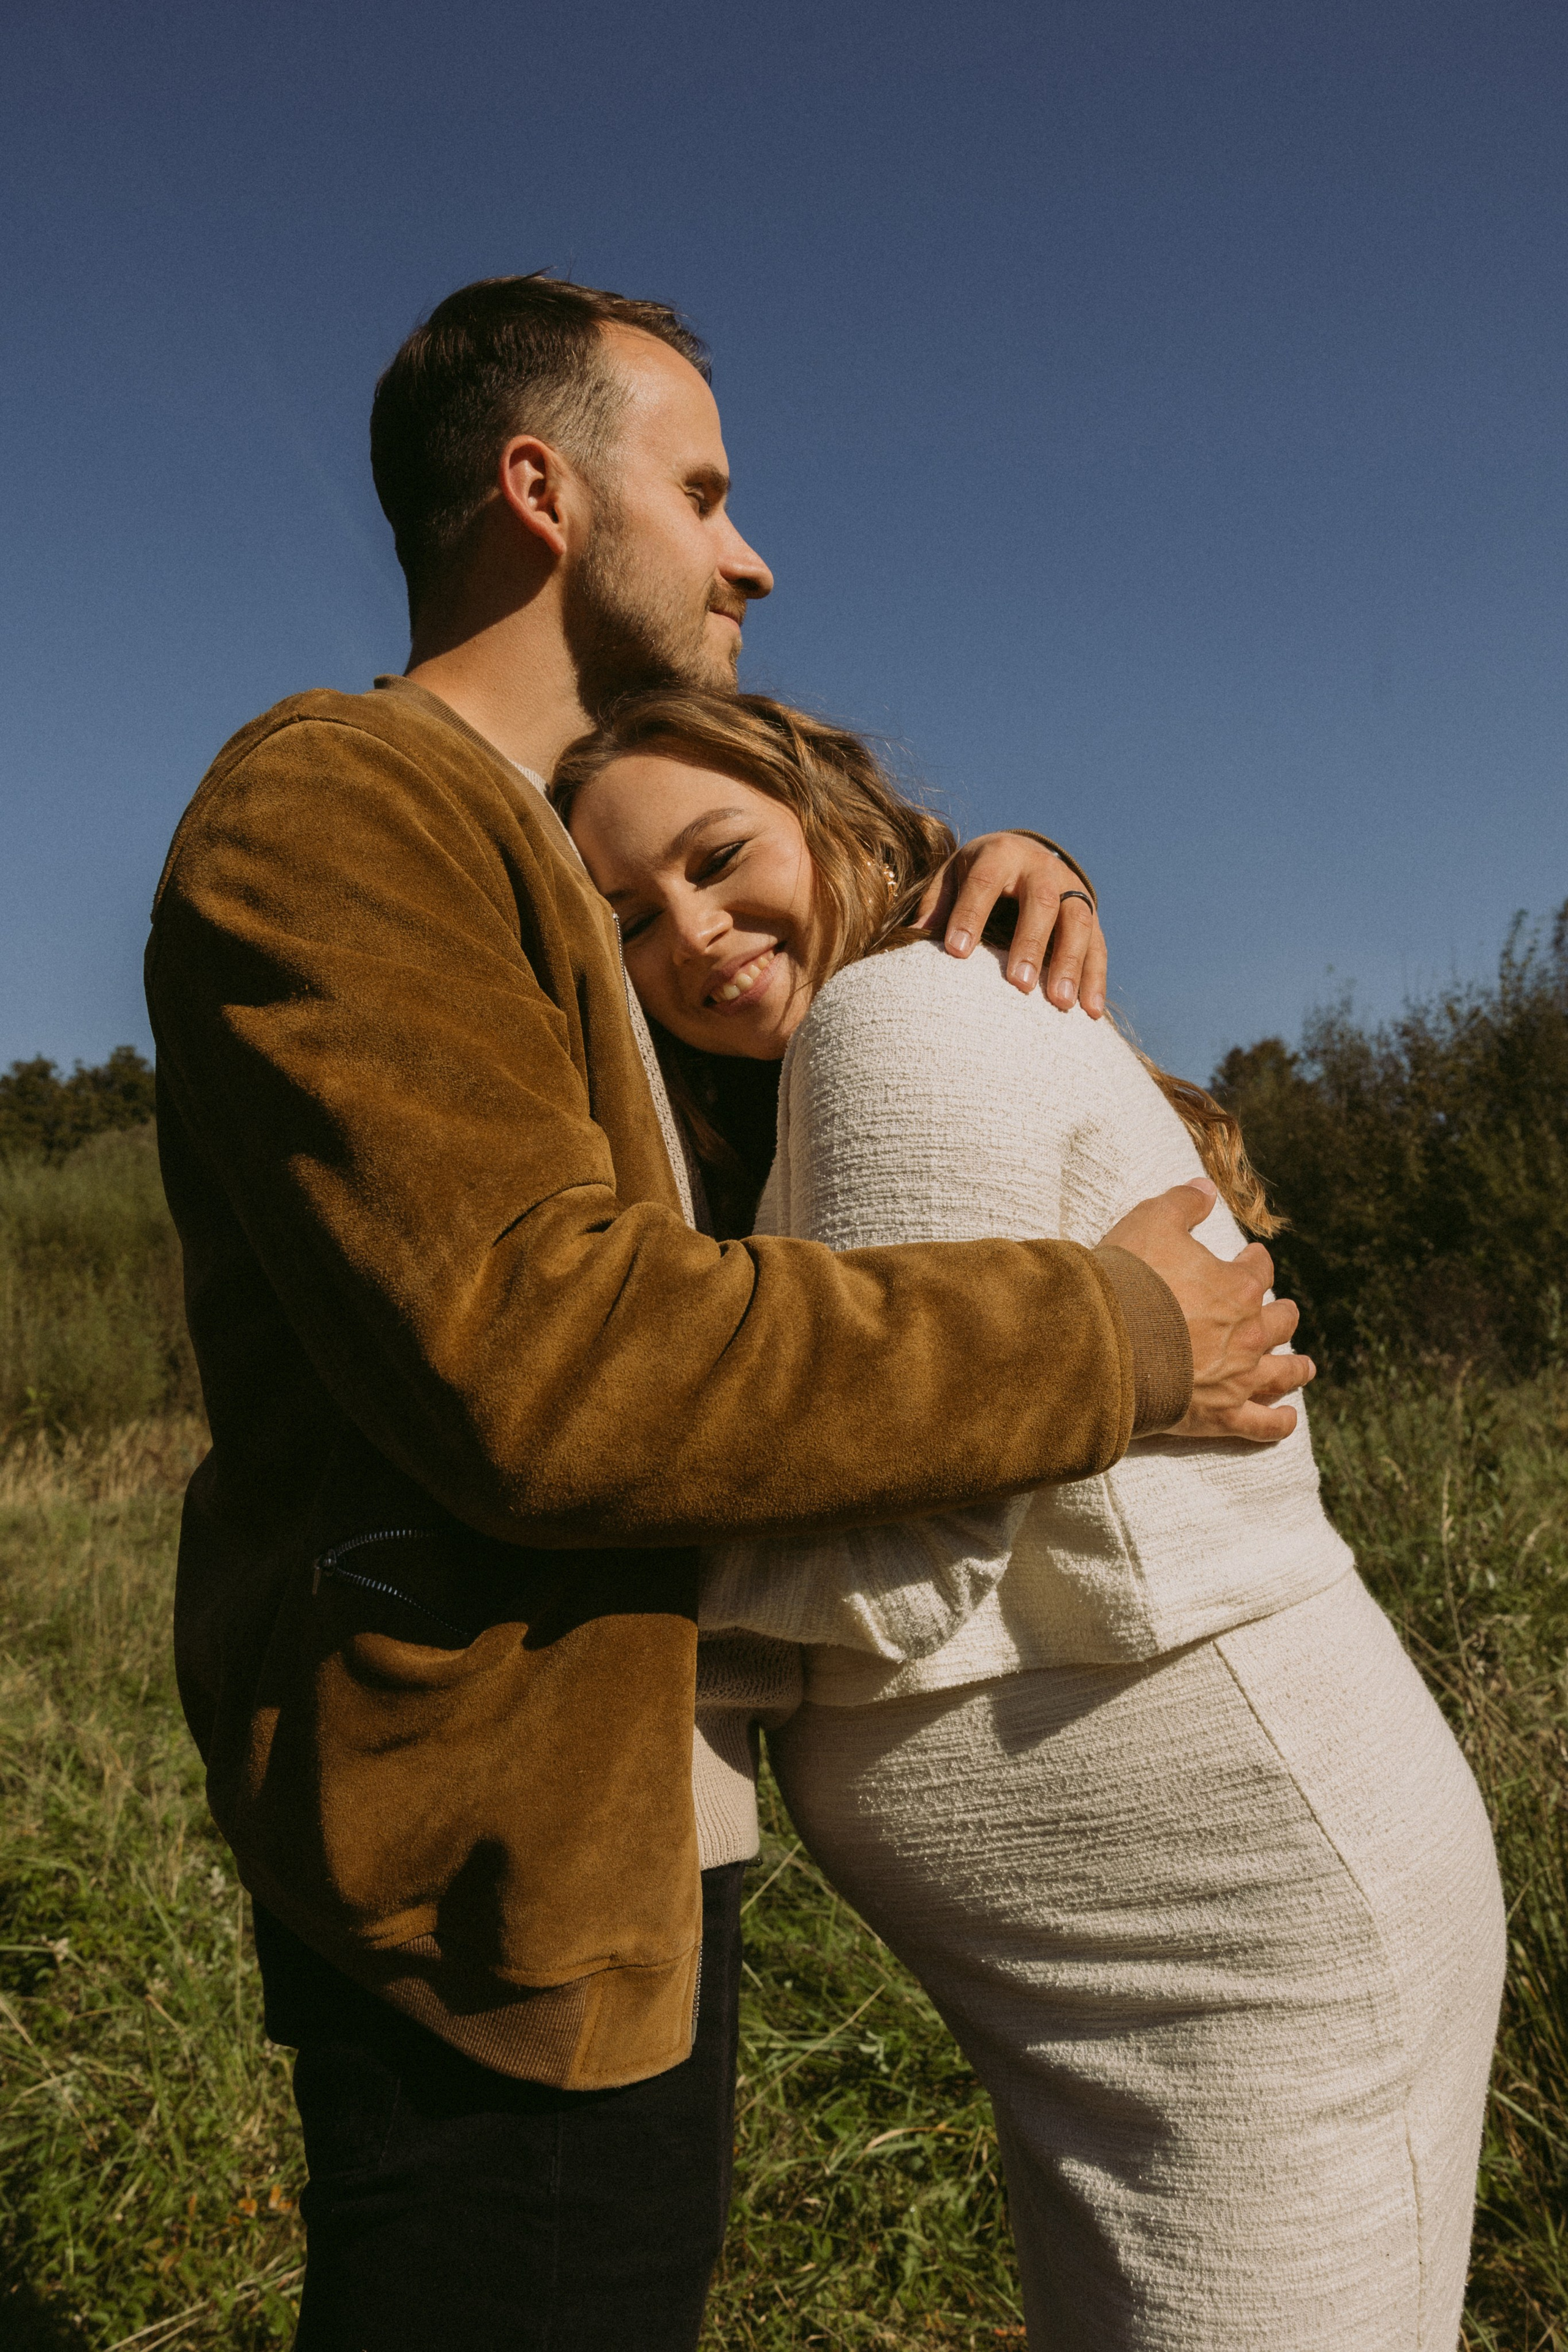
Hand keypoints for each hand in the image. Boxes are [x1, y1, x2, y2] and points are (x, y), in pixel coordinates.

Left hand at [915, 832, 1106, 1013]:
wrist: (1022, 855)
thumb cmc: (977, 875)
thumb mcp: (952, 878)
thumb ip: (937, 905)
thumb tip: (911, 938)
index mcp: (1000, 854)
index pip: (985, 881)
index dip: (971, 915)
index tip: (956, 953)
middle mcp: (1041, 868)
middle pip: (1042, 902)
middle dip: (1031, 943)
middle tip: (1019, 984)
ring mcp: (1071, 889)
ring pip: (1079, 923)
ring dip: (1070, 964)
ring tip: (1060, 1003)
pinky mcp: (1092, 914)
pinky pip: (1099, 946)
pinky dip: (1095, 979)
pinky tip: (1090, 1012)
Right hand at [1102, 1180, 1314, 1441]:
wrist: (1107, 1343)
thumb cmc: (1130, 1280)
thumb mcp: (1152, 1222)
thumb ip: (1183, 1203)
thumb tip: (1205, 1188)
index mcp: (1237, 1287)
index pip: (1258, 1271)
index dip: (1254, 1263)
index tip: (1251, 1259)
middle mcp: (1248, 1333)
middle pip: (1278, 1321)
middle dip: (1281, 1314)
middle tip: (1281, 1312)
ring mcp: (1237, 1377)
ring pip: (1279, 1372)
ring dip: (1295, 1368)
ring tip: (1304, 1367)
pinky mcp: (1219, 1414)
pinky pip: (1259, 1424)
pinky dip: (1277, 1424)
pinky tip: (1288, 1421)